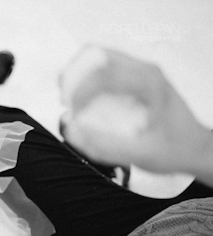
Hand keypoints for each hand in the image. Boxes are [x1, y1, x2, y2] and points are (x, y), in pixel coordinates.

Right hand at [60, 46, 210, 175]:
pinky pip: (100, 67)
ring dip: (76, 77)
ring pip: (95, 57)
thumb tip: (72, 131)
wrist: (194, 147)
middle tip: (66, 104)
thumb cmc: (173, 150)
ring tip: (71, 102)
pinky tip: (81, 102)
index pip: (104, 74)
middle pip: (95, 55)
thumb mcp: (141, 155)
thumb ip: (105, 146)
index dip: (79, 92)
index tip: (71, 114)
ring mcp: (138, 70)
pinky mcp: (132, 76)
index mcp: (150, 83)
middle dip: (72, 78)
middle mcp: (144, 70)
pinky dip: (84, 80)